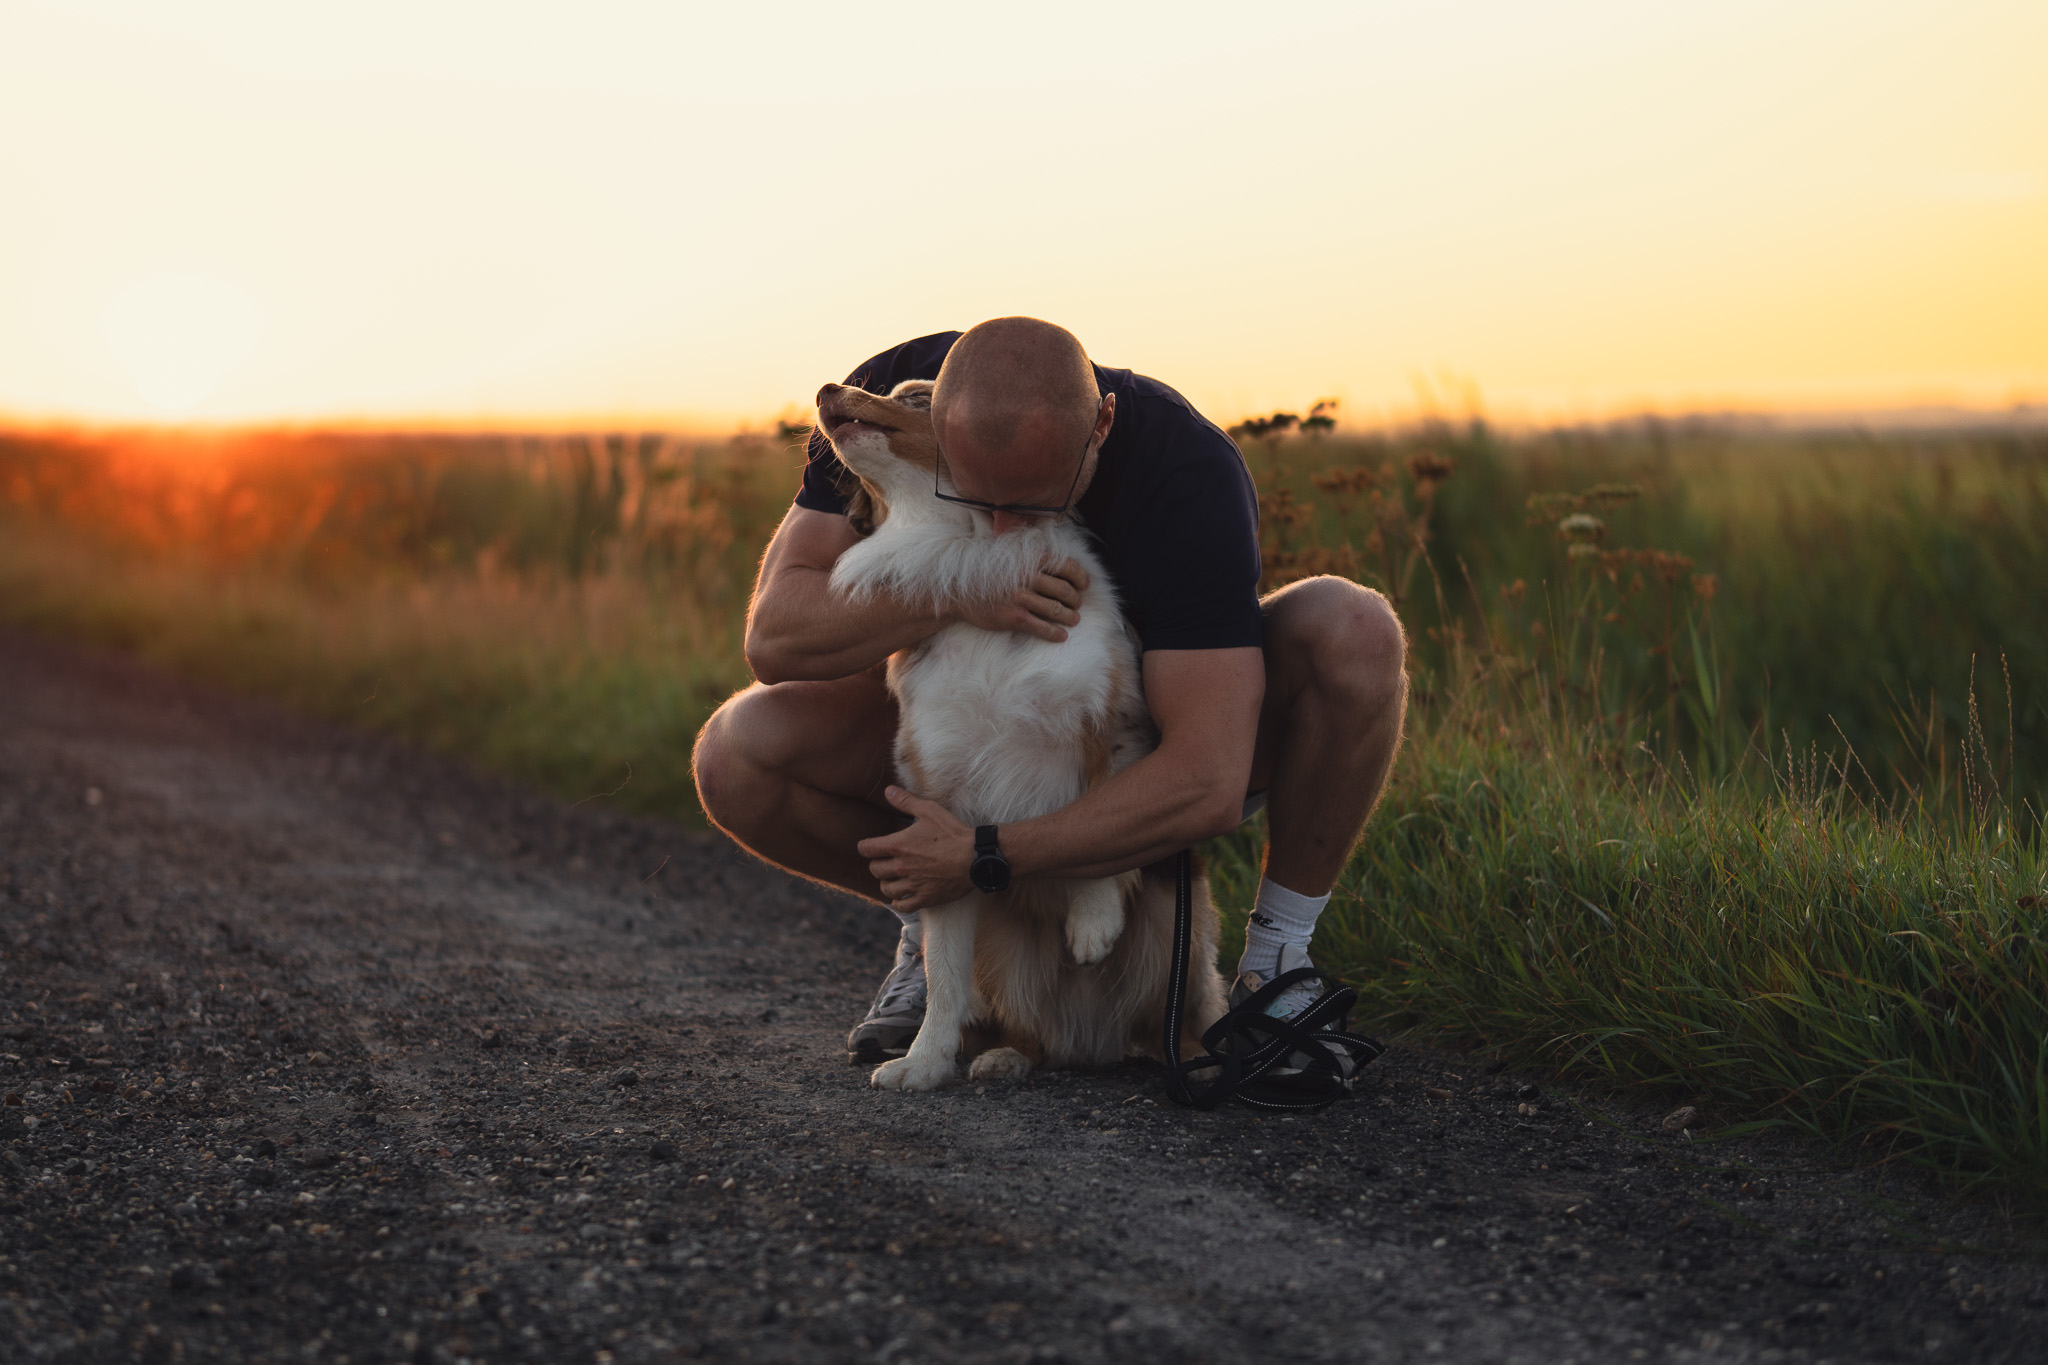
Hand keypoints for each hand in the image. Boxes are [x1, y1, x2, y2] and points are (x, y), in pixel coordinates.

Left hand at [857, 787, 976, 912]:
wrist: (975, 858)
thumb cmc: (953, 833)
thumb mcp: (930, 811)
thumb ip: (906, 801)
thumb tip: (888, 791)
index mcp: (898, 845)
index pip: (866, 849)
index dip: (865, 847)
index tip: (871, 846)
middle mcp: (901, 867)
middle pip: (874, 870)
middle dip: (878, 864)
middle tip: (886, 861)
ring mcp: (912, 884)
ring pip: (886, 889)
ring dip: (887, 883)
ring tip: (893, 879)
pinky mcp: (925, 898)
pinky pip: (903, 906)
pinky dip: (899, 902)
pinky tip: (902, 897)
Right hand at [955, 556, 1089, 642]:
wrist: (960, 592)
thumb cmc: (986, 573)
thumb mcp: (1010, 557)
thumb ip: (1032, 558)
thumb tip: (1057, 562)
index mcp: (1030, 560)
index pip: (1067, 567)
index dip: (1081, 578)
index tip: (1085, 585)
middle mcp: (1029, 578)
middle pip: (1065, 591)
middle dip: (1076, 599)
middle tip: (1078, 605)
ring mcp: (1022, 598)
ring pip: (1057, 610)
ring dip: (1070, 617)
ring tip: (1074, 620)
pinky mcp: (1014, 617)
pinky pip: (1042, 627)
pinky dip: (1055, 633)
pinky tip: (1061, 636)